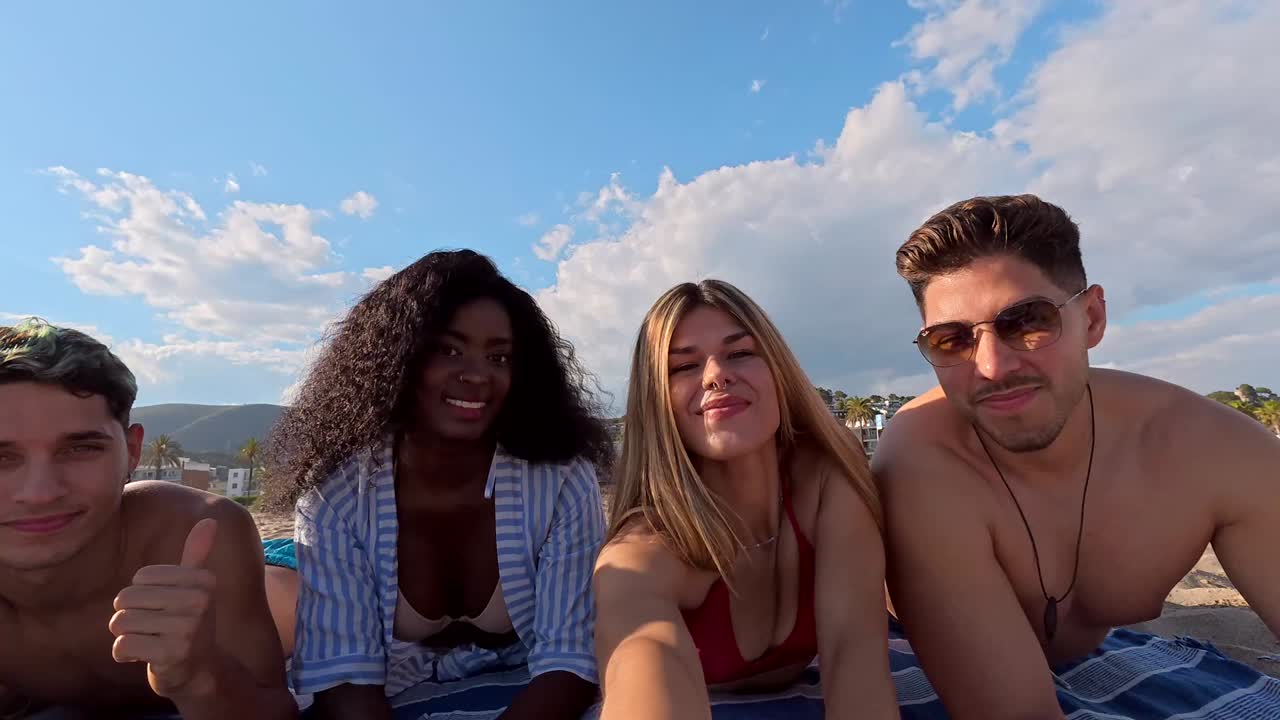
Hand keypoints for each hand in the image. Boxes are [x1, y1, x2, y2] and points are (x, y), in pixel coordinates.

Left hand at [110, 518, 219, 697]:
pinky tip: (143, 658)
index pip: (141, 578)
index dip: (143, 596)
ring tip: (148, 642)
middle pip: (125, 599)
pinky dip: (124, 655)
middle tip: (152, 629)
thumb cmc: (191, 625)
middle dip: (129, 617)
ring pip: (120, 622)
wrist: (201, 671)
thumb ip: (197, 555)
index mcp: (203, 580)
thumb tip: (209, 519)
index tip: (164, 609)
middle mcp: (200, 601)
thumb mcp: (196, 588)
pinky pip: (122, 645)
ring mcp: (188, 628)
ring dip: (126, 637)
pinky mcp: (172, 653)